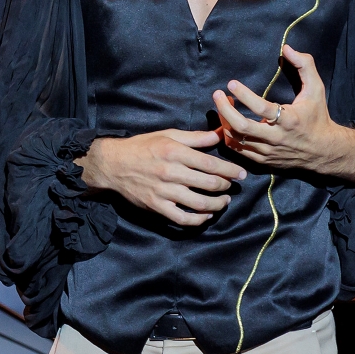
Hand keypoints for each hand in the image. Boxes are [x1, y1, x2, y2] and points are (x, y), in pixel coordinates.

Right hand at [77, 129, 246, 225]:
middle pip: (209, 184)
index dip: (230, 170)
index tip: (241, 174)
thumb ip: (195, 137)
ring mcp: (164, 192)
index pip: (211, 164)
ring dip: (218, 204)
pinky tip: (206, 215)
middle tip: (233, 186)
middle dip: (226, 186)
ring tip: (224, 201)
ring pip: (199, 203)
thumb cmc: (142, 146)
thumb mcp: (168, 135)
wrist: (113, 164)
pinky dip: (198, 220)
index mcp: (175, 152)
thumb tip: (220, 133)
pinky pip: (182, 218)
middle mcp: (171, 173)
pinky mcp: (156, 206)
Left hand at [215, 44, 354, 187]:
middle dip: (225, 110)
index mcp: (289, 120)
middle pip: (242, 126)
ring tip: (222, 106)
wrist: (324, 150)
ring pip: (236, 139)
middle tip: (217, 95)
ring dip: (224, 121)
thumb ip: (305, 66)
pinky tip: (226, 123)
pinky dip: (228, 136)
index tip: (231, 83)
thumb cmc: (317, 116)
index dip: (244, 95)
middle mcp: (276, 137)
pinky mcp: (263, 160)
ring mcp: (268, 151)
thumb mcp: (316, 89)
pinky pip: (238, 149)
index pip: (262, 108)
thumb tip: (286, 48)